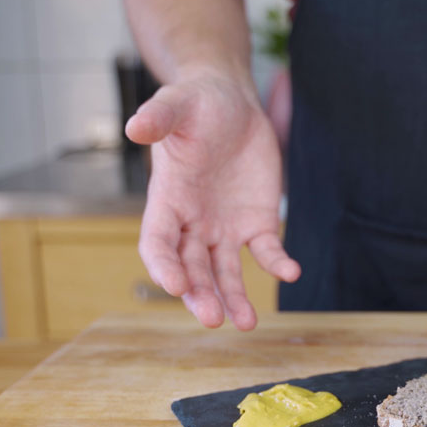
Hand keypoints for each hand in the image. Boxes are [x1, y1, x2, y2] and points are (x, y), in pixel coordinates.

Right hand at [125, 67, 299, 330]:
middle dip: (201, 295)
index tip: (176, 286)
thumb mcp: (176, 104)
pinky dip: (277, 264)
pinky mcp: (257, 222)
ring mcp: (224, 227)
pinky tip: (291, 272)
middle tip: (214, 319)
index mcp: (166, 200)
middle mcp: (193, 223)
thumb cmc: (196, 104)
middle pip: (192, 269)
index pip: (157, 243)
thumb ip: (158, 118)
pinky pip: (266, 251)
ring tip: (247, 323)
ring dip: (234, 298)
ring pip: (225, 272)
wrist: (232, 103)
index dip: (163, 266)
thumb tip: (135, 127)